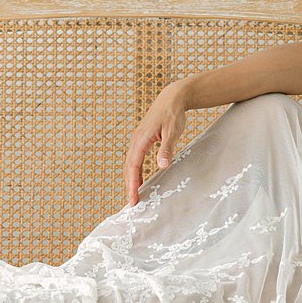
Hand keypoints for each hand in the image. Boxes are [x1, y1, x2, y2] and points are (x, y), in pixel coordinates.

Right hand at [123, 80, 190, 206]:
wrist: (171, 98)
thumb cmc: (173, 114)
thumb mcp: (173, 132)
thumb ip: (166, 149)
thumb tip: (162, 165)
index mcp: (141, 139)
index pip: (133, 166)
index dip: (132, 183)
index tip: (133, 198)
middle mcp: (135, 140)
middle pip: (128, 167)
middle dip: (129, 185)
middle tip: (132, 203)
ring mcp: (137, 139)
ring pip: (130, 163)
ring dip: (130, 179)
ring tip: (134, 195)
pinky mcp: (141, 139)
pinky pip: (134, 159)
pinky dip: (135, 171)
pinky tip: (140, 179)